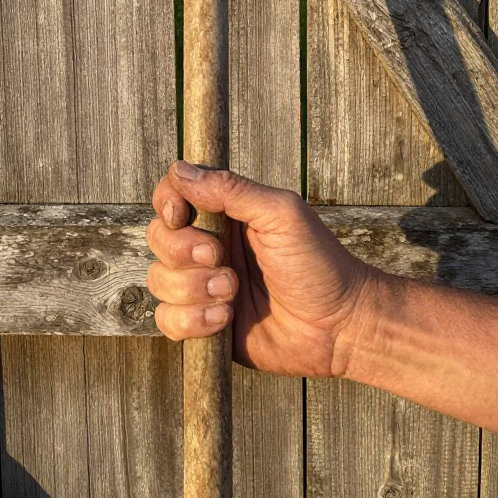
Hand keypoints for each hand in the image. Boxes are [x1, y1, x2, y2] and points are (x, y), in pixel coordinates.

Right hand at [146, 161, 372, 377]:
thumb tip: (182, 170)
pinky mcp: (204, 324)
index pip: (173, 194)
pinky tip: (223, 320)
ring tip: (232, 294)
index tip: (181, 215)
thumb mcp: (281, 215)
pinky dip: (192, 321)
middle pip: (158, 237)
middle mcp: (209, 246)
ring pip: (159, 280)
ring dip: (193, 289)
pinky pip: (168, 320)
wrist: (339, 326)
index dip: (167, 203)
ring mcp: (204, 285)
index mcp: (226, 213)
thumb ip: (232, 190)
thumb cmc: (319, 263)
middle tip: (221, 260)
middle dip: (183, 251)